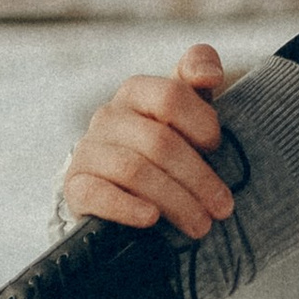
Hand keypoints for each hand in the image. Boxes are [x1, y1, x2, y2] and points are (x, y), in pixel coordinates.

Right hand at [62, 43, 234, 240]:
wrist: (118, 182)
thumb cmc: (166, 138)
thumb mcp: (185, 104)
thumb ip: (197, 73)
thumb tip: (211, 74)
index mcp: (137, 91)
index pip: (171, 96)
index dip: (200, 122)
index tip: (218, 147)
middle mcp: (108, 116)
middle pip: (159, 142)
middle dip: (198, 178)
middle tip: (222, 207)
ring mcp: (88, 150)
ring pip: (135, 171)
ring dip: (175, 201)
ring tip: (201, 225)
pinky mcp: (75, 185)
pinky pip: (99, 194)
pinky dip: (128, 208)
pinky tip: (151, 219)